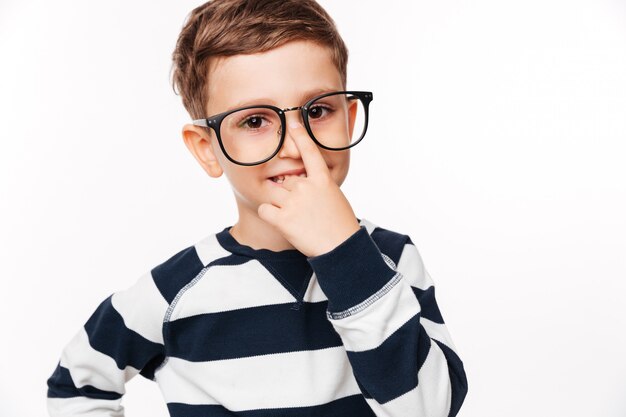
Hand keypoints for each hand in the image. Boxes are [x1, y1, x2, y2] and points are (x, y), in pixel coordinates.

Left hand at [257, 123, 360, 256]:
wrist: (341, 248)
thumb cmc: (341, 226)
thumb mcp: (336, 198)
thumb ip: (319, 186)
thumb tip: (306, 182)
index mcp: (323, 180)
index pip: (309, 152)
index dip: (300, 136)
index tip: (292, 123)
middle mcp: (306, 186)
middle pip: (287, 179)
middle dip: (290, 192)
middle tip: (303, 211)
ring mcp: (293, 201)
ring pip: (274, 192)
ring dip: (279, 203)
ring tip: (294, 218)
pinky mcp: (283, 217)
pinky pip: (264, 208)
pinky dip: (269, 215)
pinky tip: (281, 222)